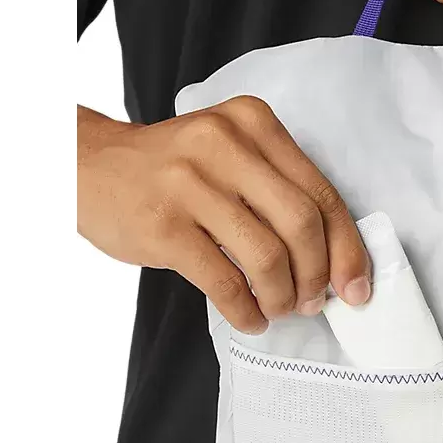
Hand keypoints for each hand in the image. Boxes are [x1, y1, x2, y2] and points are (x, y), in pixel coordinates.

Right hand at [77, 97, 370, 333]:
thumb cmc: (173, 169)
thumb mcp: (230, 153)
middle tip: (313, 301)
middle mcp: (225, 144)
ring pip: (266, 255)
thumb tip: (333, 261)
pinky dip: (245, 310)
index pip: (321, 191)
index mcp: (254, 123)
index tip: (356, 286)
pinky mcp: (162, 225)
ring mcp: (190, 183)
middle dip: (317, 275)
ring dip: (281, 296)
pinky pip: (223, 280)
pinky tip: (250, 319)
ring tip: (278, 309)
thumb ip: (278, 190)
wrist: (87, 166)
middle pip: (302, 223)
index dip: (346, 247)